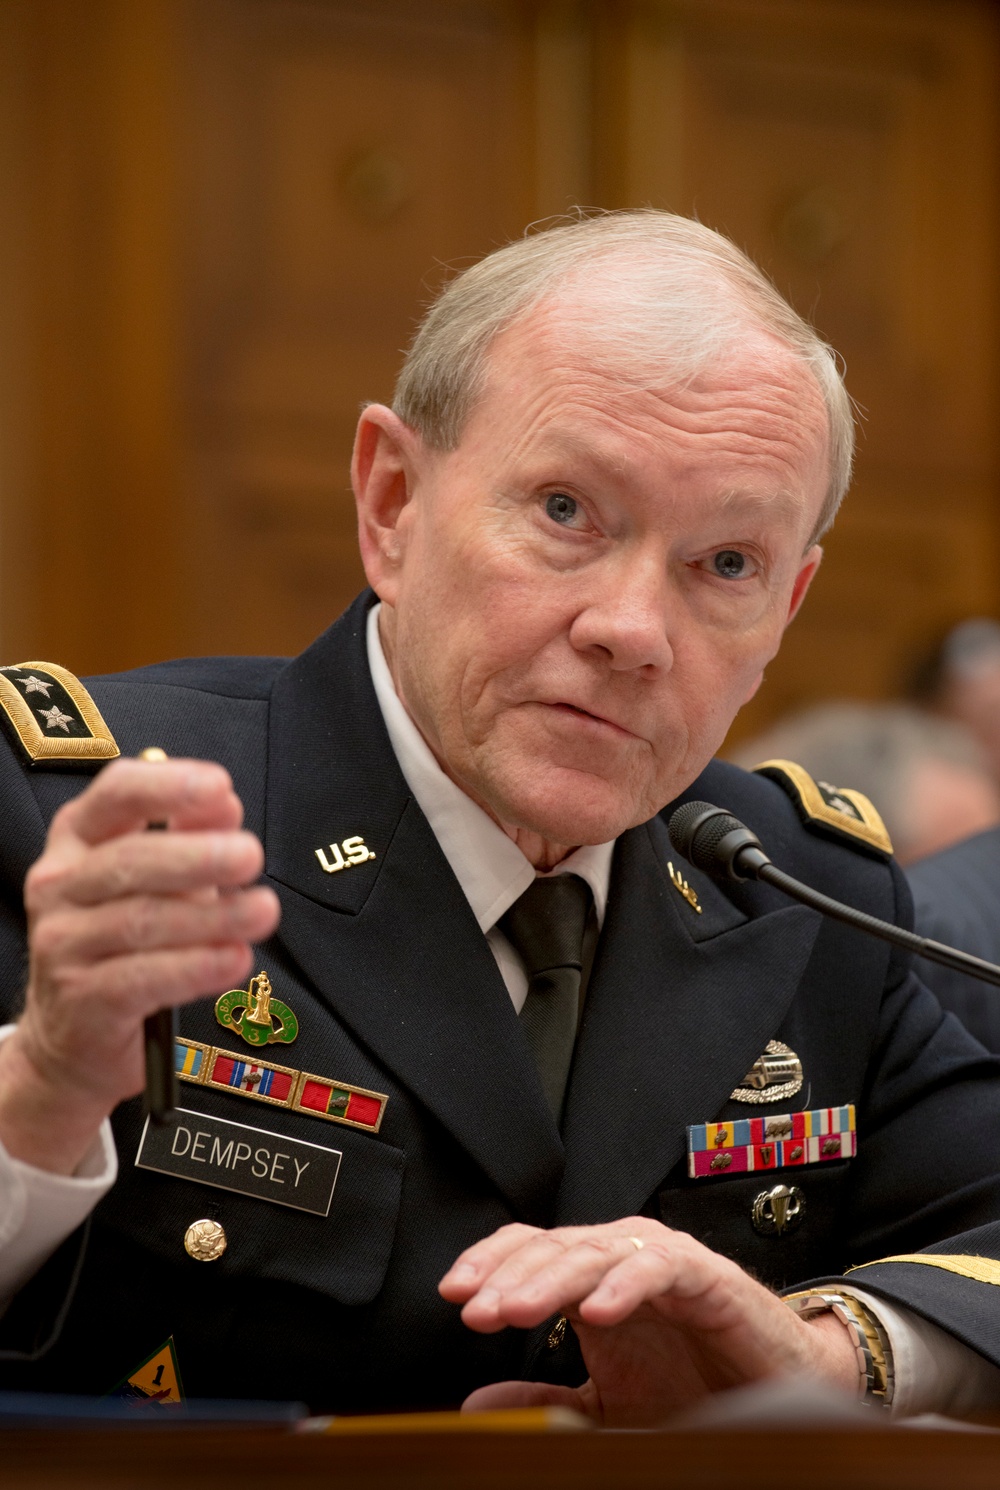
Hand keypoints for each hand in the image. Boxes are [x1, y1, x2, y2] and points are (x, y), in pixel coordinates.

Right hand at [0, 757, 279, 1173]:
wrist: (74, 1039)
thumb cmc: (125, 945)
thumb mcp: (158, 883)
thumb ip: (191, 839)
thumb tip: (225, 804)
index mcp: (78, 839)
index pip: (116, 794)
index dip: (167, 786)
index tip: (220, 787)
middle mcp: (59, 885)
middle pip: (130, 860)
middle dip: (197, 856)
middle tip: (252, 856)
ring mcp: (61, 944)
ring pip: (141, 920)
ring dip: (211, 915)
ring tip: (263, 911)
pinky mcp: (80, 1000)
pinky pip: (143, 978)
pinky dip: (196, 966)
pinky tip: (234, 958)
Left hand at [439, 1219, 858, 1425]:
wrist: (775, 1388)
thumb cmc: (691, 1386)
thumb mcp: (603, 1403)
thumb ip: (543, 1396)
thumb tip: (474, 1404)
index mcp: (591, 1278)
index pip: (530, 1250)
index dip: (489, 1264)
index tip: (451, 1296)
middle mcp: (621, 1257)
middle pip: (554, 1247)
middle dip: (508, 1277)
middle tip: (474, 1310)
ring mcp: (662, 1260)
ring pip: (597, 1251)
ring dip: (552, 1279)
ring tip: (515, 1309)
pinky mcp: (705, 1276)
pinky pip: (660, 1268)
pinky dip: (626, 1285)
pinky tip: (596, 1311)